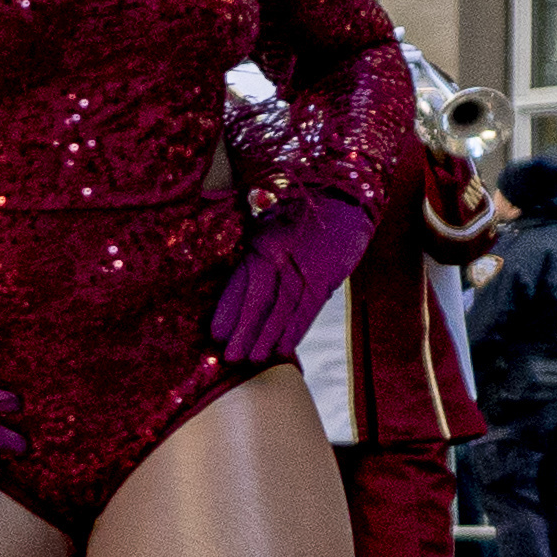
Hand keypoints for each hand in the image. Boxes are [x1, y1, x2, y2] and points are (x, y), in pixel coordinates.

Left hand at [211, 189, 374, 368]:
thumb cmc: (296, 211)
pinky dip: (295, 330)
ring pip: (283, 310)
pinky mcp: (328, 277)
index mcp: (261, 242)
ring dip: (267, 337)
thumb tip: (235, 284)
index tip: (214, 334)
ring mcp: (305, 268)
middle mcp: (281, 256)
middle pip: (259, 301)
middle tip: (230, 357)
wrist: (342, 197)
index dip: (227, 310)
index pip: (240, 282)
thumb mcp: (265, 223)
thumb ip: (252, 252)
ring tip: (253, 360)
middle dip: (244, 332)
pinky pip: (309, 309)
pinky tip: (283, 349)